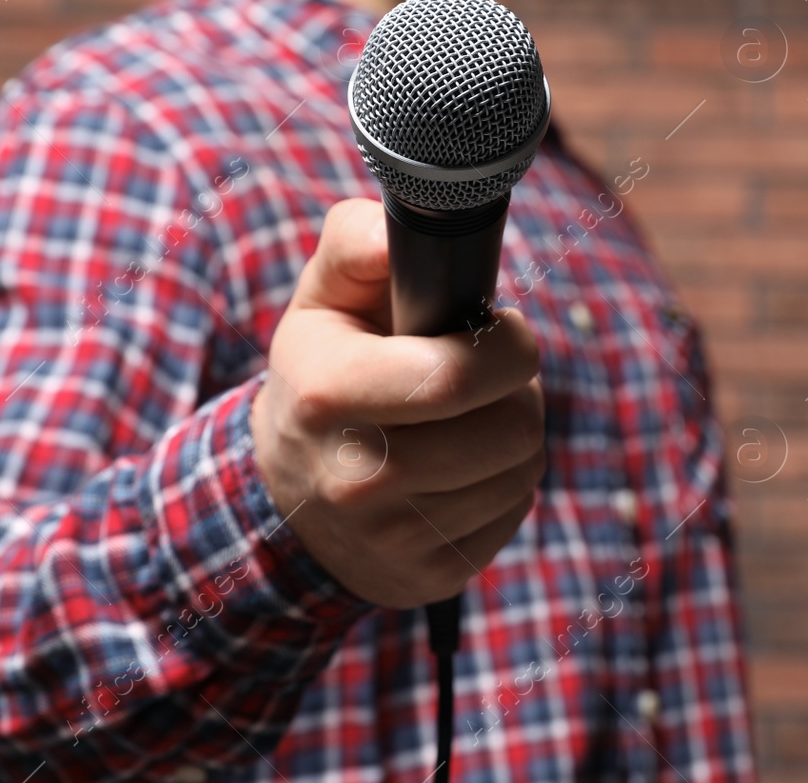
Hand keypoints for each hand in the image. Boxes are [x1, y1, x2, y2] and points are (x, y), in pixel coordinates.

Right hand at [249, 198, 544, 608]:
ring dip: (513, 432)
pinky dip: (503, 480)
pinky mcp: (430, 575)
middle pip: (511, 427)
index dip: (507, 345)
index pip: (460, 376)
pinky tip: (462, 467)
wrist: (283, 495)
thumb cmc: (322, 373)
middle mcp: (357, 479)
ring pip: (524, 467)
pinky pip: (516, 509)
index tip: (500, 330)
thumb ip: (356, 243)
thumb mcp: (322, 300)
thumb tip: (391, 232)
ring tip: (469, 417)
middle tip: (485, 374)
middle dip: (515, 388)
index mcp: (329, 397)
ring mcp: (394, 538)